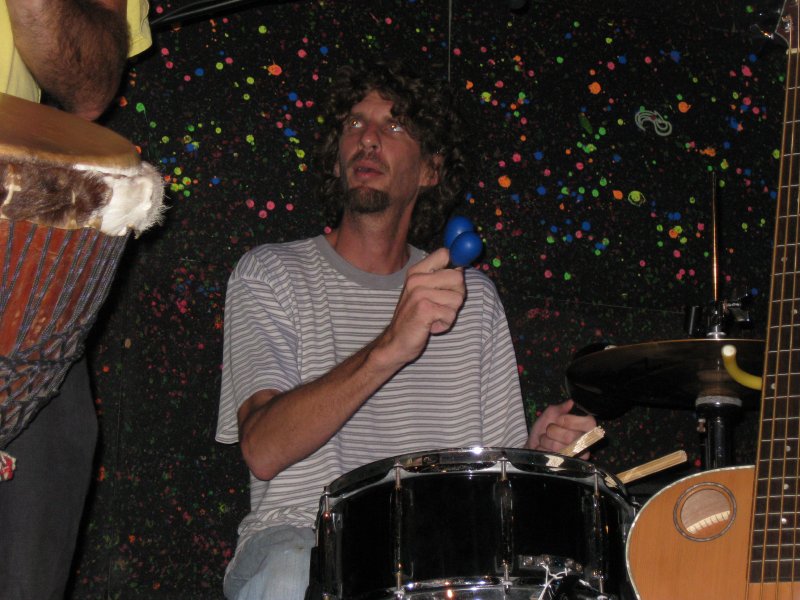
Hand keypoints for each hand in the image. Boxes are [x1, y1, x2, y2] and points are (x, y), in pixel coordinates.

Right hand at [375, 247, 465, 367]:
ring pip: (457, 298)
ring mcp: (419, 293)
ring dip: (450, 312)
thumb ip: (439, 277)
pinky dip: (445, 323)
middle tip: (441, 306)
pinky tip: (431, 325)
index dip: (456, 266)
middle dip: (457, 295)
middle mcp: (416, 279)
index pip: (445, 254)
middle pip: (458, 276)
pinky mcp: (424, 309)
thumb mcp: (422, 291)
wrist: (395, 341)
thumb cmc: (413, 317)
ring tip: (434, 316)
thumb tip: (461, 265)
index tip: (452, 282)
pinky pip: (451, 314)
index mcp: (417, 271)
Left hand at [526, 399, 596, 457]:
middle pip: (572, 436)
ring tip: (544, 440)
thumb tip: (570, 402)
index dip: (572, 421)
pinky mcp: (567, 466)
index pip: (590, 423)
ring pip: (562, 447)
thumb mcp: (548, 416)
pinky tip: (543, 450)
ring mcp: (576, 456)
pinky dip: (544, 450)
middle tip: (548, 431)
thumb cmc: (542, 431)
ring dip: (546, 441)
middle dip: (553, 431)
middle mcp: (584, 443)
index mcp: (583, 429)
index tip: (559, 420)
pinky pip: (555, 456)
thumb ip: (558, 409)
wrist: (532, 448)